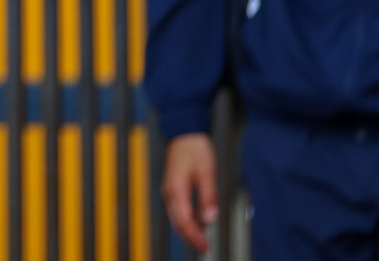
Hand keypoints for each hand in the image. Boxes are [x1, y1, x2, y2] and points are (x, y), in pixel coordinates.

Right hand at [162, 132, 217, 252]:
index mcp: (177, 189)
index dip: (194, 236)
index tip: (205, 246)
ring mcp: (169, 189)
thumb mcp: (207, 172)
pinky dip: (186, 219)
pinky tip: (197, 221)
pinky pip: (177, 208)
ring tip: (202, 237)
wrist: (183, 131)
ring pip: (176, 216)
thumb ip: (208, 196)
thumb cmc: (195, 148)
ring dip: (188, 229)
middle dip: (190, 236)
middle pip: (177, 222)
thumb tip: (209, 218)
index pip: (184, 221)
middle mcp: (169, 191)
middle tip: (205, 246)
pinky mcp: (172, 186)